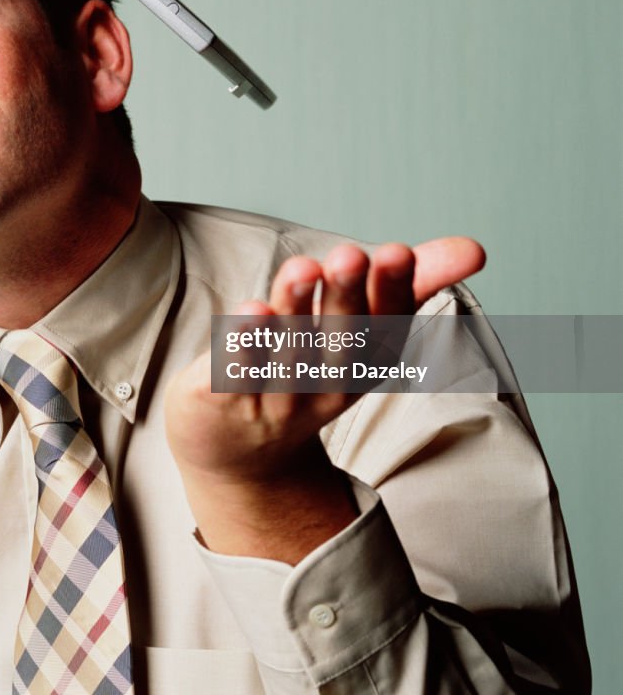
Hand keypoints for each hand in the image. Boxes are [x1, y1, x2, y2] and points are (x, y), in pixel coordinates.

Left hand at [165, 237, 484, 561]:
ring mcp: (274, 399)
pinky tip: (246, 313)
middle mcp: (324, 385)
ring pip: (288, 359)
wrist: (241, 450)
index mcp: (363, 361)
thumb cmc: (307, 366)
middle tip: (348, 256)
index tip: (397, 251)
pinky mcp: (225, 400)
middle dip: (344, 298)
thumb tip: (473, 249)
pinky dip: (241, 349)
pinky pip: (235, 377)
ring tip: (300, 269)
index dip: (391, 290)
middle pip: (338, 342)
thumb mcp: (361, 327)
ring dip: (294, 313)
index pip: (384, 326)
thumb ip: (408, 282)